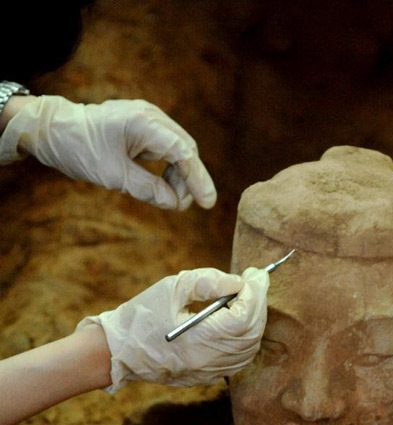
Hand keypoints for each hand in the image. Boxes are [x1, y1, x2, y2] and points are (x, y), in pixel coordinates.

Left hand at [0, 95, 216, 208]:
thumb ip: (147, 189)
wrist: (52, 130)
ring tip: (170, 200)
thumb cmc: (78, 148)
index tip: (207, 203)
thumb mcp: (113, 175)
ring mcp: (148, 121)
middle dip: (188, 180)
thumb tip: (175, 203)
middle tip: (181, 206)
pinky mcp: (144, 128)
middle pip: (185, 151)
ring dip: (179, 177)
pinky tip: (163, 187)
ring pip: (178, 152)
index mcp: (144, 122)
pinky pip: (166, 151)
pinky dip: (168, 170)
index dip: (198, 179)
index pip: (183, 152)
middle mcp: (151, 117)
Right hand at [77, 267, 268, 391]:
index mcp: (198, 340)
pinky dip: (247, 338)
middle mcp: (208, 361)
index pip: (243, 318)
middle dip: (258, 304)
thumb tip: (238, 282)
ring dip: (254, 321)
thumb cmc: (140, 316)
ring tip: (247, 297)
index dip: (255, 293)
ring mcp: (208, 373)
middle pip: (251, 333)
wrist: (116, 352)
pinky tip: (240, 320)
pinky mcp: (207, 377)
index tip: (256, 274)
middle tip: (255, 281)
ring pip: (249, 348)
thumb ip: (207, 282)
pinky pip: (239, 360)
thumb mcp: (171, 288)